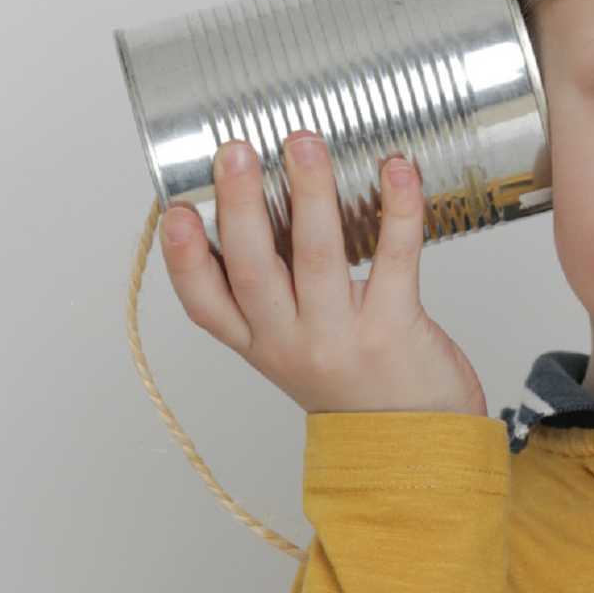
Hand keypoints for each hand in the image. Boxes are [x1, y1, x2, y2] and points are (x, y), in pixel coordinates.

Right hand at [159, 133, 489, 416]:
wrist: (418, 449)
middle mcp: (293, 343)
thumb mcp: (299, 352)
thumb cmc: (362, 387)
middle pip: (253, 269)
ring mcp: (342, 337)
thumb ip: (277, 297)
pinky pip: (395, 256)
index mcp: (261, 345)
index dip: (183, 259)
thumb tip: (265, 206)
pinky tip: (396, 168)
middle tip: (235, 150)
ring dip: (310, 192)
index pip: (205, 305)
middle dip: (241, 203)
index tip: (175, 211)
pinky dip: (397, 207)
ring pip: (316, 255)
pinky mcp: (395, 328)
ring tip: (304, 143)